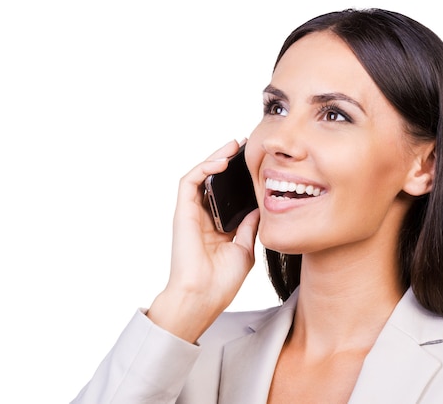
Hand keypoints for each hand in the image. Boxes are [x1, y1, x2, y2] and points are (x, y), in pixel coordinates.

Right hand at [147, 140, 259, 342]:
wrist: (203, 296)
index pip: (226, 193)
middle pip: (213, 180)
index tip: (254, 162)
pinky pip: (189, 182)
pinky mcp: (182, 212)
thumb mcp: (244, 249)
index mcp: (216, 226)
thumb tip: (260, 207)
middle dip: (226, 160)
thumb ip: (249, 227)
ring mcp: (191, 213)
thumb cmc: (221, 281)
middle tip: (243, 145)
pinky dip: (204, 168)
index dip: (236, 176)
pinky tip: (221, 161)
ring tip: (233, 146)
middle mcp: (202, 217)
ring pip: (200, 176)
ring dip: (215, 158)